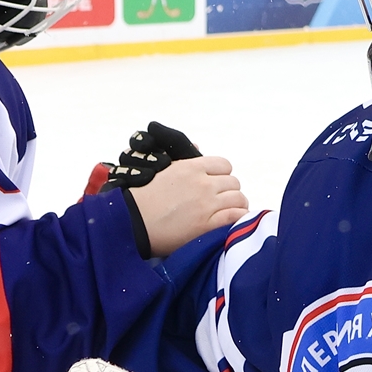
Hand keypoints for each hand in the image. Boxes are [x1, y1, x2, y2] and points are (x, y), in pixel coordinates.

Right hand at [128, 155, 247, 256]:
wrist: (132, 222)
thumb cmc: (143, 198)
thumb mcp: (162, 169)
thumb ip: (184, 160)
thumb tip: (197, 146)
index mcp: (191, 168)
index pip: (224, 165)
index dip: (222, 175)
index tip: (216, 185)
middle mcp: (202, 183)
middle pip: (233, 182)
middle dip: (228, 191)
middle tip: (220, 202)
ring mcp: (207, 204)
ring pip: (239, 198)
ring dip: (235, 205)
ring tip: (227, 213)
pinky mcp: (208, 225)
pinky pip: (237, 216)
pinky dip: (238, 218)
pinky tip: (232, 222)